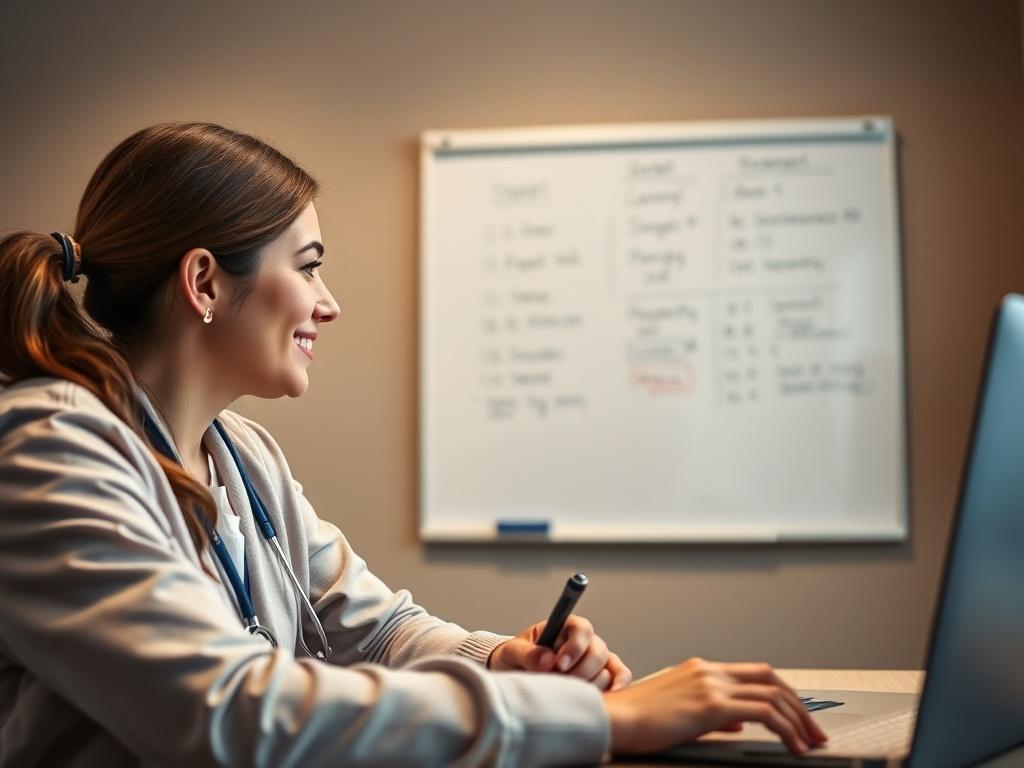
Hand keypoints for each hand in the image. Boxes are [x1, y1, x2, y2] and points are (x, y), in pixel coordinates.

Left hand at [487, 614, 631, 690]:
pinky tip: (608, 698)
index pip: (581, 629)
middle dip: (580, 671)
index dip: (575, 646)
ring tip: (568, 694)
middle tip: (561, 684)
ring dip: (590, 685)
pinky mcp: (602, 676)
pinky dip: (618, 686)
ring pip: (608, 669)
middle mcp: (584, 642)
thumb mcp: (512, 652)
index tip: (559, 664)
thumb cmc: (514, 659)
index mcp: (564, 628)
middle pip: (598, 651)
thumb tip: (547, 659)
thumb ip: (526, 653)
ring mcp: (595, 660)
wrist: (515, 676)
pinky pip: (620, 677)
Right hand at [602, 658, 827, 755]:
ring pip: (773, 694)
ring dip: (799, 720)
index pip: (755, 673)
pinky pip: (763, 713)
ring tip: (811, 742)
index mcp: (702, 669)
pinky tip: (792, 747)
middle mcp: (709, 671)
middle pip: (771, 678)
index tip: (797, 715)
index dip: (783, 693)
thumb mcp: (680, 711)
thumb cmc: (638, 720)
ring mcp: (711, 685)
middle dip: (799, 705)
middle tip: (814, 730)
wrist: (614, 719)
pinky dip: (786, 729)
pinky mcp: (711, 705)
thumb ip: (712, 714)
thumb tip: (737, 723)